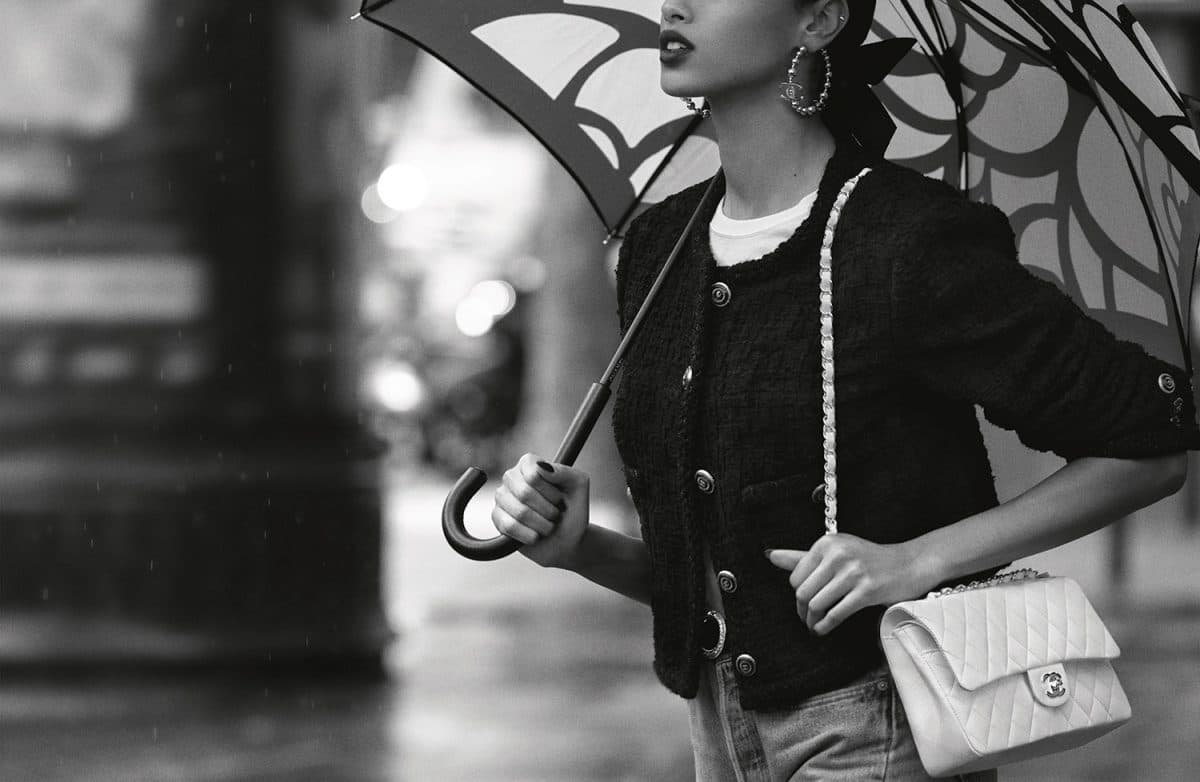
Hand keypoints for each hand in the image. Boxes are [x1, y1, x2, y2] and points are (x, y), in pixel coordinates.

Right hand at [491, 453, 589, 568]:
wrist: (568, 541)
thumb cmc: (573, 511)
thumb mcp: (579, 487)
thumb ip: (565, 472)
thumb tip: (541, 467)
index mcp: (530, 464)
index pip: (533, 473)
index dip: (550, 491)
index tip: (559, 498)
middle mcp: (512, 477)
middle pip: (525, 493)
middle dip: (548, 510)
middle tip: (555, 514)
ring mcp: (502, 497)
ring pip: (519, 512)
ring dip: (542, 524)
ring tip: (548, 526)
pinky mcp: (497, 518)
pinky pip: (509, 526)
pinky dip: (530, 535)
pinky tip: (536, 535)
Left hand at [766, 534, 934, 634]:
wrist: (909, 564)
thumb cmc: (868, 559)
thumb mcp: (836, 551)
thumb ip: (802, 557)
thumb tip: (770, 556)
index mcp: (827, 543)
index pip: (795, 576)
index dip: (796, 594)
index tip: (802, 603)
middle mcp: (838, 555)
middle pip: (803, 592)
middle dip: (801, 610)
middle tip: (805, 618)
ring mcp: (853, 572)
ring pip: (817, 604)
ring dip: (812, 621)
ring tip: (814, 625)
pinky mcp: (867, 591)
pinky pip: (835, 614)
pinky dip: (825, 626)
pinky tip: (823, 629)